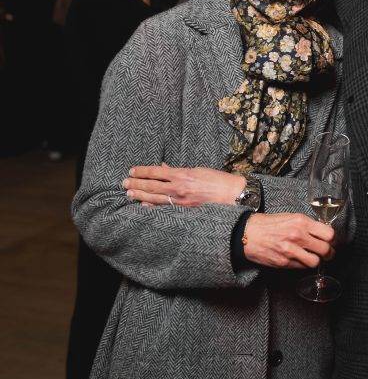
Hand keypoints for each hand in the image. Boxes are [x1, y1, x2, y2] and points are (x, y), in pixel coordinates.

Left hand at [123, 164, 245, 206]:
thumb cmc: (218, 180)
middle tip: (124, 183)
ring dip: (141, 195)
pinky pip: (165, 208)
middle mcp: (179, 187)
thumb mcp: (198, 170)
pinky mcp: (185, 210)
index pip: (157, 172)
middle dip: (137, 183)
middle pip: (152, 185)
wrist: (232, 195)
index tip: (132, 171)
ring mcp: (181, 200)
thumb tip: (164, 168)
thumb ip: (179, 170)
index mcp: (182, 174)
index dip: (143, 171)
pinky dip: (152, 207)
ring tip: (129, 193)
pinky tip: (143, 206)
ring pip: (155, 198)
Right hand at [243, 213, 335, 268]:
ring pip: (315, 262)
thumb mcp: (290, 217)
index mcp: (301, 222)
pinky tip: (300, 259)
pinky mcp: (284, 262)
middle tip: (327, 253)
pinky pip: (302, 267)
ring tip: (314, 257)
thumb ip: (307, 225)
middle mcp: (298, 236)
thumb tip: (322, 233)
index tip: (330, 241)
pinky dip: (303, 264)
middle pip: (325, 250)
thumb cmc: (269, 224)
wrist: (248, 233)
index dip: (332, 239)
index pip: (329, 234)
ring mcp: (291, 250)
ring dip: (316, 260)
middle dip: (329, 253)